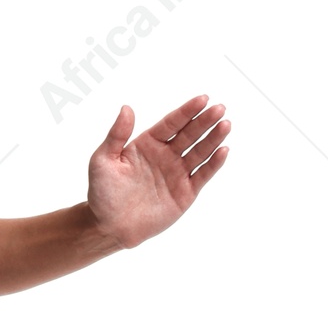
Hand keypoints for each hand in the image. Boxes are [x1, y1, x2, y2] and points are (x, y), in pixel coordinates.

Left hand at [87, 93, 230, 249]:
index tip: (202, 99)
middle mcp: (165, 156)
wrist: (109, 227)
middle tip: (219, 109)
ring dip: (213, 138)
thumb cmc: (102, 194)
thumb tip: (126, 108)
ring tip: (225, 125)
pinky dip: (213, 164)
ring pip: (199, 151)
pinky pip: (202, 175)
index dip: (187, 111)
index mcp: (147, 144)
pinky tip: (223, 150)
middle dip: (205, 121)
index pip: (171, 123)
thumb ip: (116, 135)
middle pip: (189, 134)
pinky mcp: (185, 192)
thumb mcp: (102, 161)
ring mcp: (176, 173)